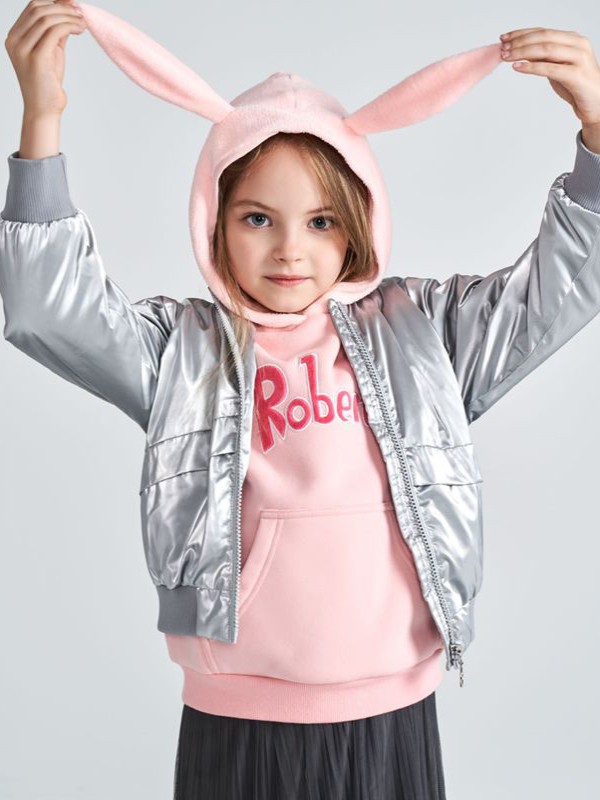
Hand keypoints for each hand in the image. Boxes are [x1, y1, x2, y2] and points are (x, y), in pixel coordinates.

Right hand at [4, 0, 86, 118]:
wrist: (44, 109)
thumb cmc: (48, 82)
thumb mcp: (51, 51)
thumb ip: (56, 31)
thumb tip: (67, 7)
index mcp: (14, 37)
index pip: (33, 7)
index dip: (54, 2)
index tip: (72, 4)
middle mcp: (14, 41)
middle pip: (38, 9)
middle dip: (62, 7)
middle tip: (80, 13)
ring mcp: (23, 49)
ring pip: (47, 18)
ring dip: (68, 16)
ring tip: (83, 22)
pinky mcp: (36, 58)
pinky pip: (54, 32)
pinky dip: (70, 26)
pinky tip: (80, 29)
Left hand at [499, 28, 599, 128]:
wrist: (596, 103)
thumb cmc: (576, 86)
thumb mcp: (557, 67)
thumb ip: (544, 58)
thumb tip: (521, 51)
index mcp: (573, 39)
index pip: (543, 31)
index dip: (522, 33)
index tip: (504, 38)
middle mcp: (577, 44)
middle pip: (544, 37)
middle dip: (520, 41)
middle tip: (502, 48)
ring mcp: (579, 58)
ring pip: (546, 49)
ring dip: (523, 52)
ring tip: (506, 56)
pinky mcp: (576, 75)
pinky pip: (550, 68)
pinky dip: (531, 67)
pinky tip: (517, 67)